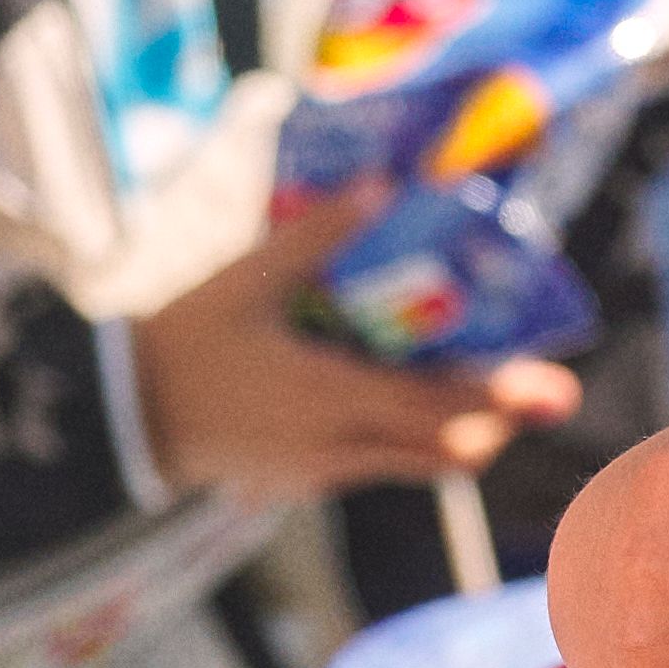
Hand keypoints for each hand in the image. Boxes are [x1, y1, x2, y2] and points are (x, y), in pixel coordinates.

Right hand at [129, 194, 582, 501]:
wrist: (119, 417)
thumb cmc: (183, 342)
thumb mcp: (246, 280)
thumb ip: (315, 237)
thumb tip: (380, 185)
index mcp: (330, 398)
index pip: (437, 413)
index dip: (500, 403)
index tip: (549, 388)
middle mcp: (336, 448)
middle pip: (444, 451)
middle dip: (499, 422)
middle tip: (546, 392)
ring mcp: (320, 473)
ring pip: (414, 465)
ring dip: (455, 432)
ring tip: (490, 393)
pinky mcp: (301, 482)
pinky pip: (376, 466)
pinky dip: (409, 441)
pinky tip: (412, 401)